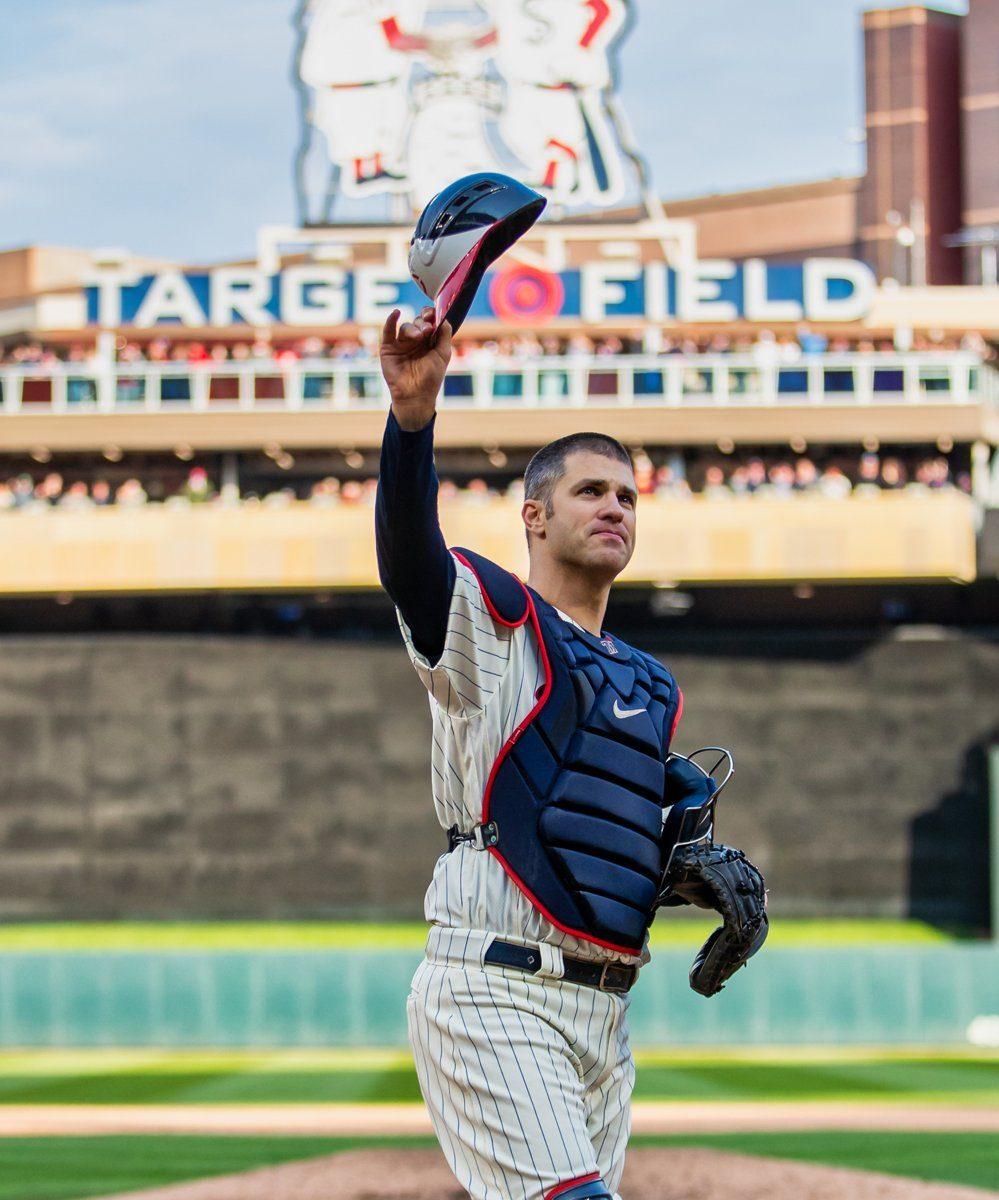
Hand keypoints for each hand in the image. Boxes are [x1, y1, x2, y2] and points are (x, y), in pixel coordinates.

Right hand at [380, 307, 452, 430]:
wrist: (415, 395)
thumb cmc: (431, 377)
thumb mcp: (443, 353)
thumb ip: (445, 334)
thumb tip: (443, 316)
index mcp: (429, 341)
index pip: (429, 322)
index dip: (430, 315)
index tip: (432, 315)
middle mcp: (415, 341)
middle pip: (418, 322)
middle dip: (423, 323)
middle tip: (427, 330)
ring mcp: (401, 344)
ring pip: (406, 327)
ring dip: (412, 328)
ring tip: (417, 337)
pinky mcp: (388, 348)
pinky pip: (388, 330)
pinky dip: (391, 320)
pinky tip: (396, 313)